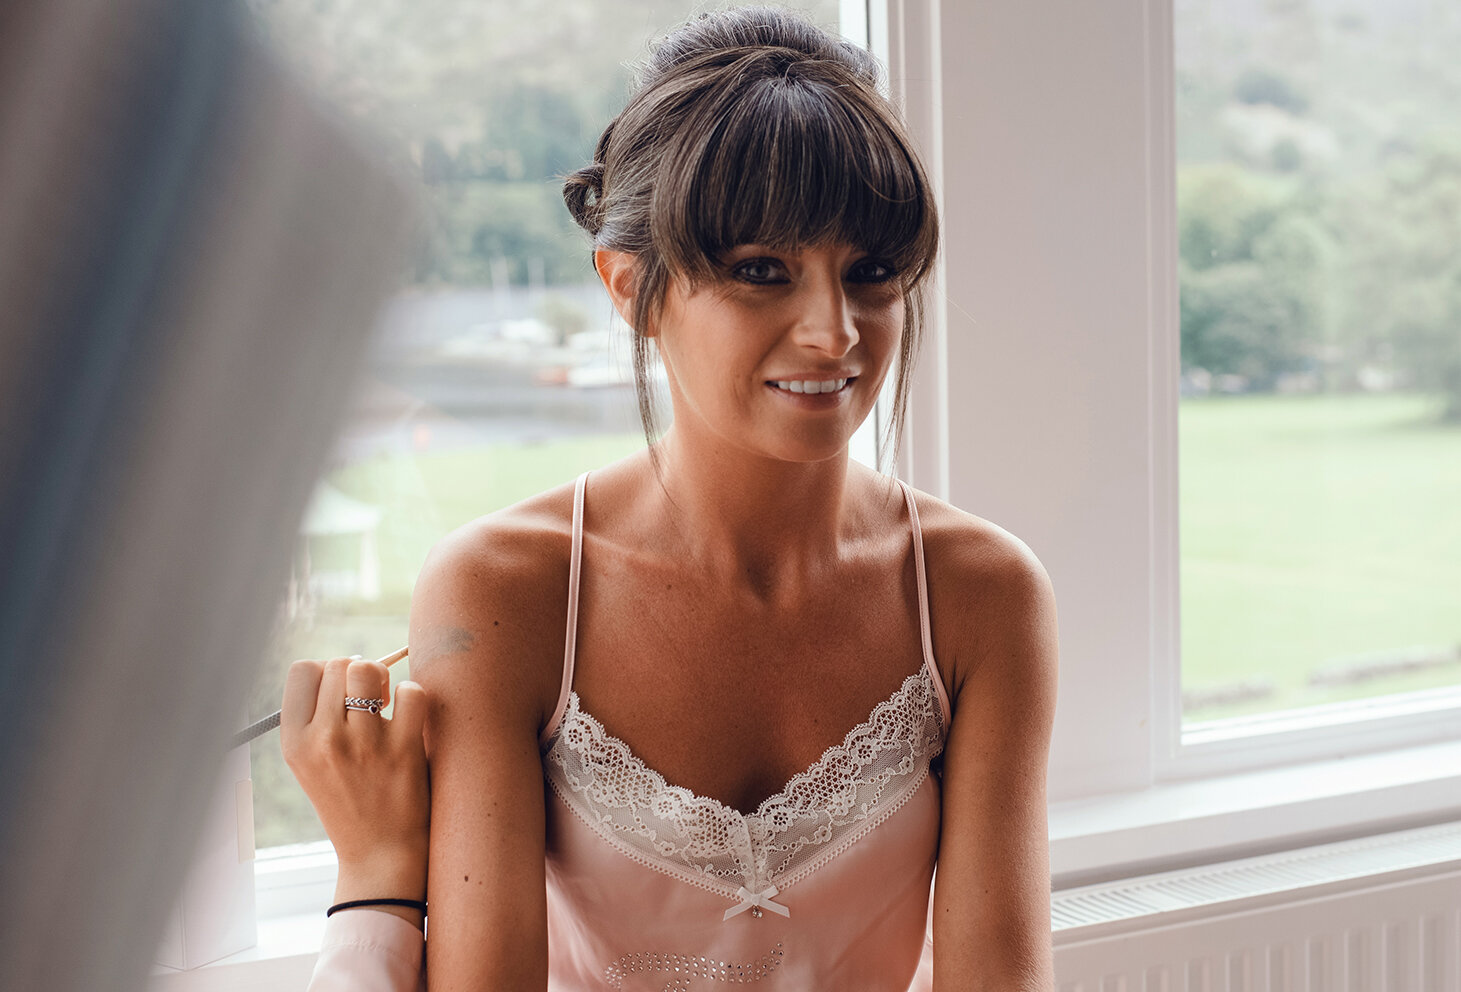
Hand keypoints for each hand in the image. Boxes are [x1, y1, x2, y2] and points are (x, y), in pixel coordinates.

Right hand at [281, 655, 429, 928]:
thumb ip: (318, 716)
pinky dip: (414, 697)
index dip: (327, 672)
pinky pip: (410, 691)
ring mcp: (363, 745)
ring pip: (370, 670)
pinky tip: (410, 719)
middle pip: (339, 664)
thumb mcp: (312, 764)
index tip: (341, 694)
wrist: (380, 856)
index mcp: (294, 743)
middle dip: (359, 673)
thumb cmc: (350, 802)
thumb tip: (350, 663)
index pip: (302, 670)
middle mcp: (323, 740)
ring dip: (384, 681)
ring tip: (388, 707)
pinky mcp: (402, 750)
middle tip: (370, 702)